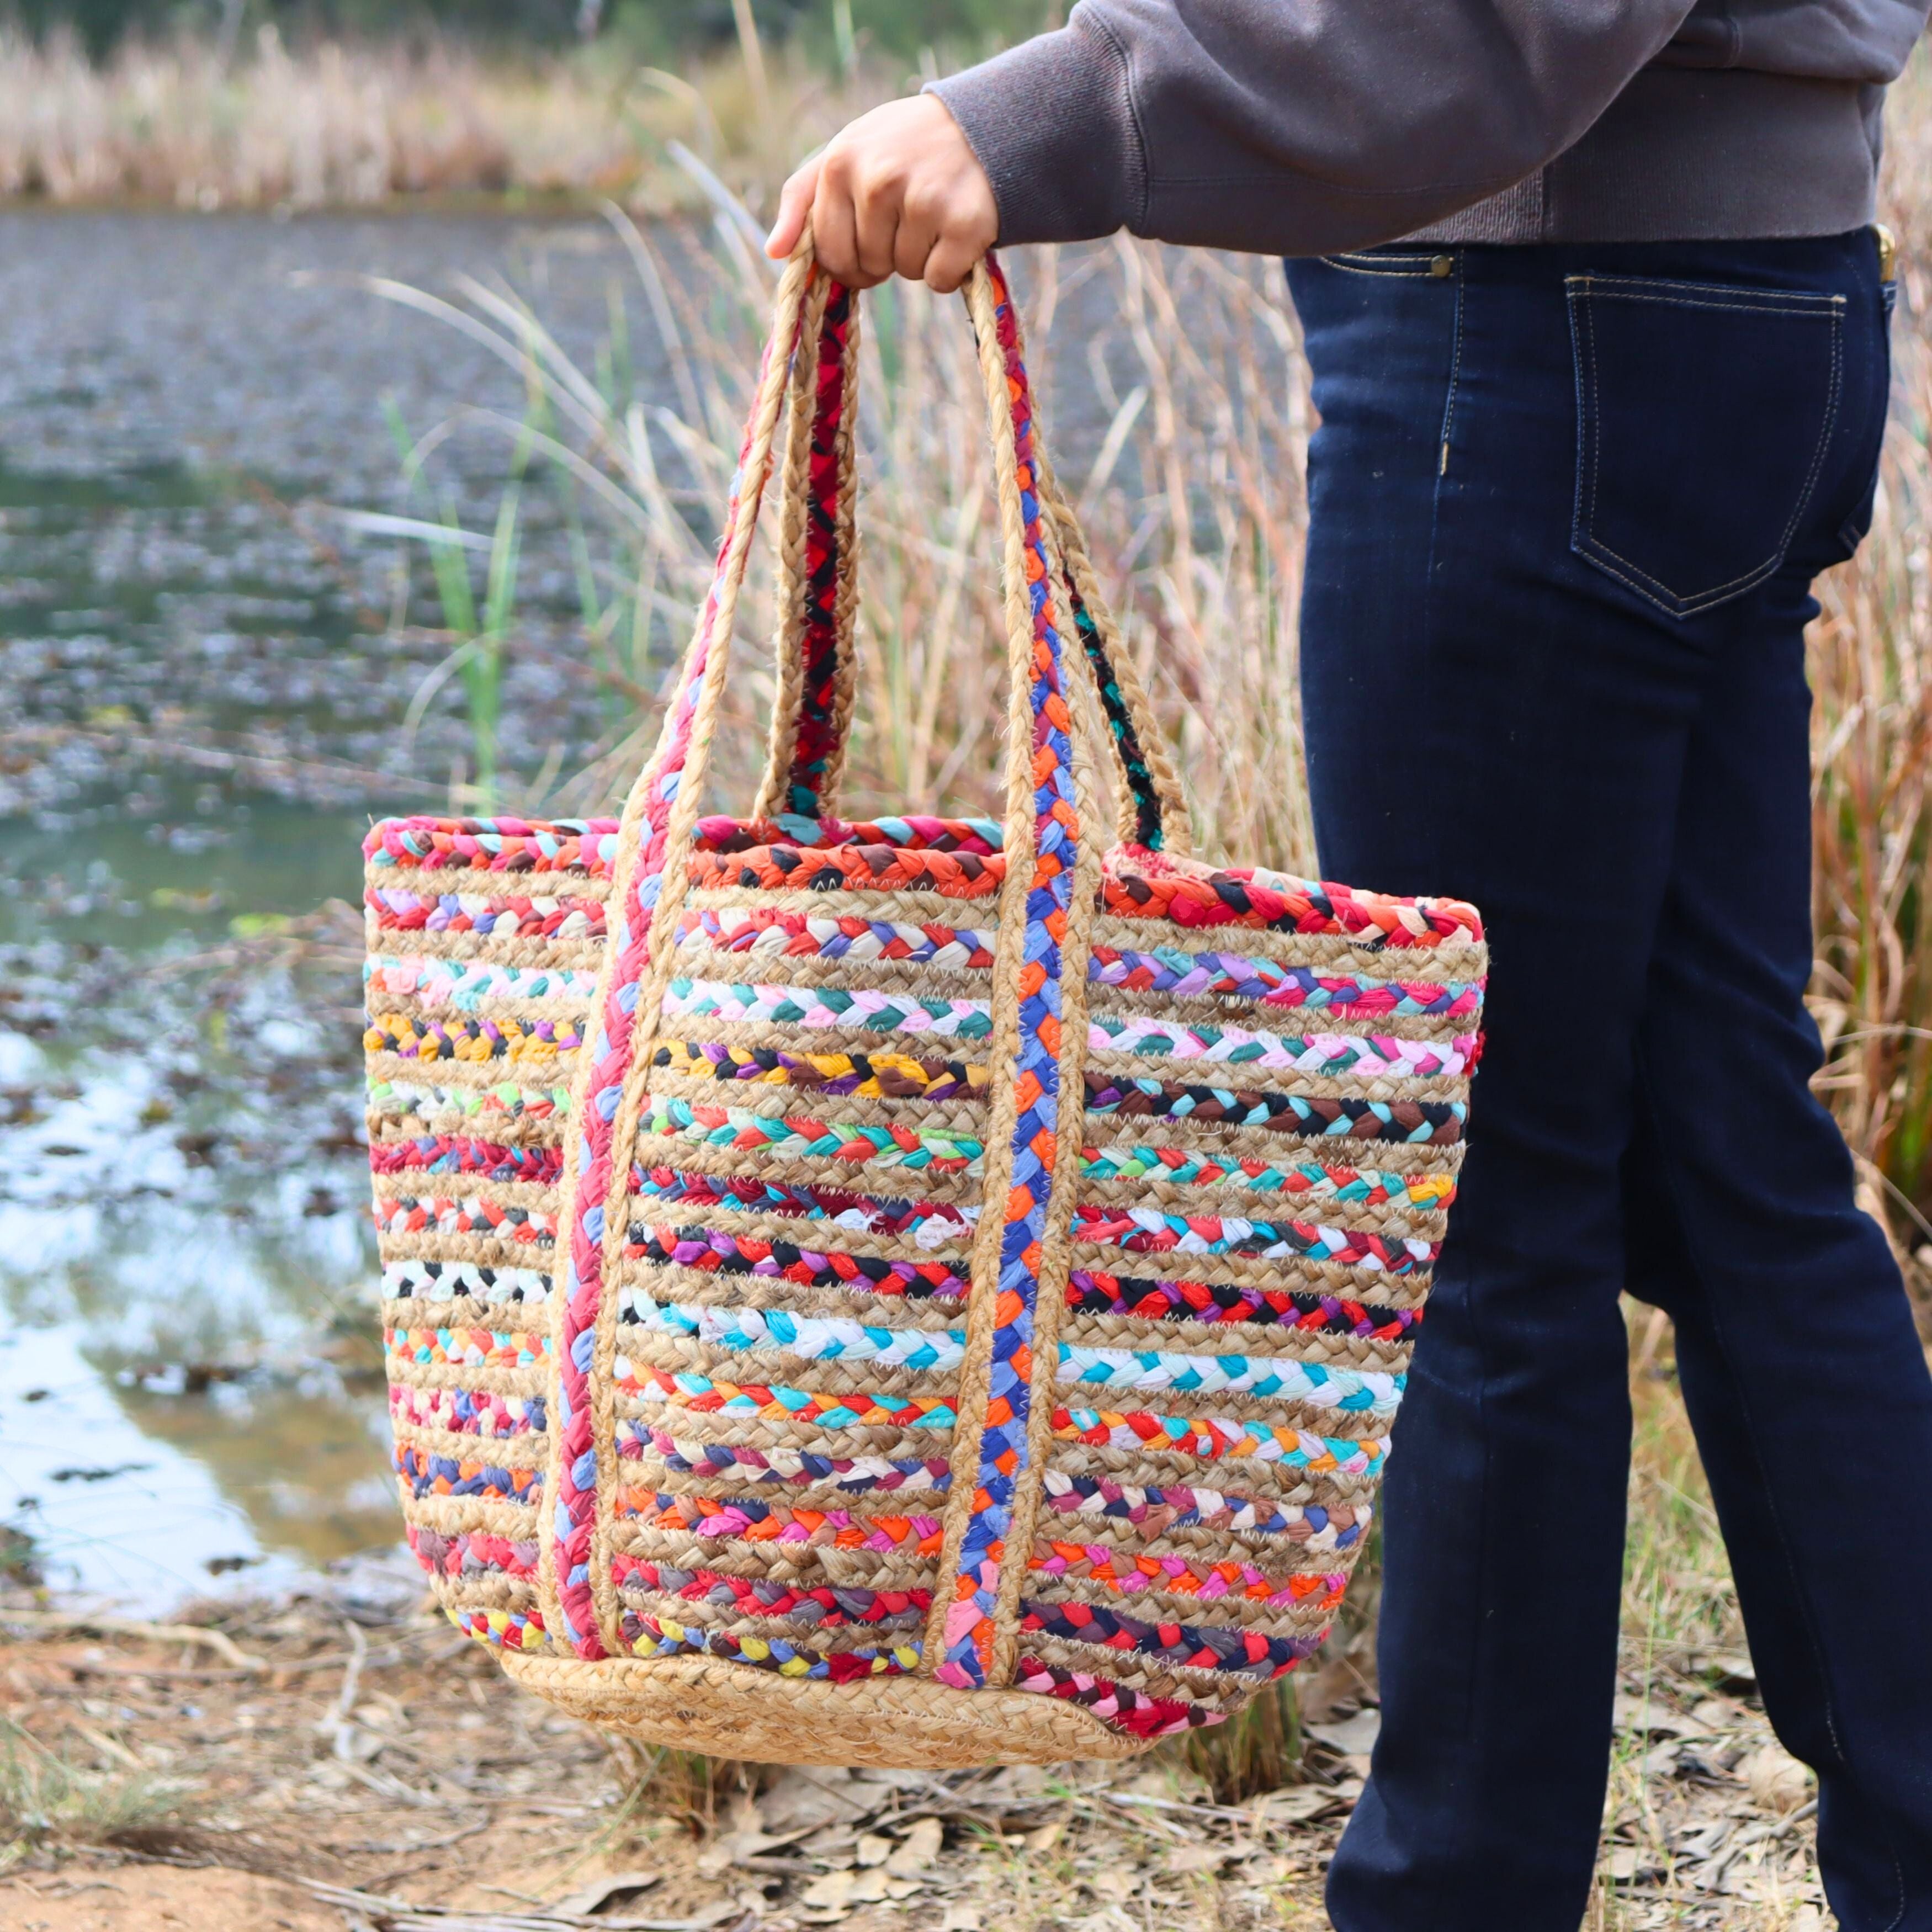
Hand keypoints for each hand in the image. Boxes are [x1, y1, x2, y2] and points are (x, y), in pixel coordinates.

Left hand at [765, 94, 997, 293]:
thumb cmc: (900, 147)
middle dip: (886, 255)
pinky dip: (950, 269)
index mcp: (841, 164)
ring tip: (934, 214)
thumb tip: (775, 252)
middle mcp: (879, 180)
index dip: (849, 259)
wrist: (976, 125)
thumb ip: (802, 200)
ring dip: (920, 257)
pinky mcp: (965, 224)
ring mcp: (924, 201)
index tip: (868, 240)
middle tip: (908, 216)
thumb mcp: (844, 155)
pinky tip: (955, 229)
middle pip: (868, 265)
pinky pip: (940, 280)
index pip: (829, 252)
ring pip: (906, 272)